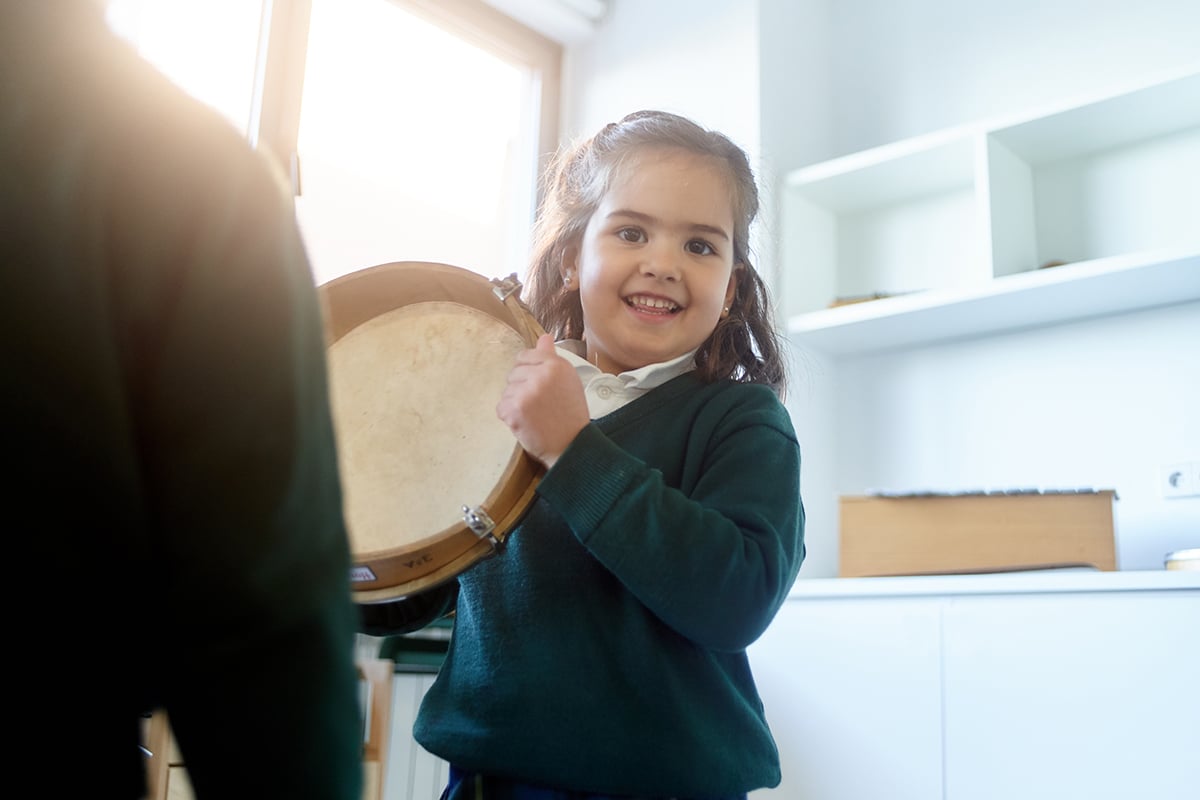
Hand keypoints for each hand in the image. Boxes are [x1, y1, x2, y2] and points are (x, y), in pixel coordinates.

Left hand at [496, 334, 588, 468]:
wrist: (571, 445)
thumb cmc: (571, 415)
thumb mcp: (568, 381)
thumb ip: (552, 358)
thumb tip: (544, 337)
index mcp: (557, 365)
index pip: (525, 356)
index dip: (528, 373)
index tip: (538, 387)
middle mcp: (542, 374)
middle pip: (513, 373)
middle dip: (522, 388)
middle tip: (540, 404)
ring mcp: (527, 391)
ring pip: (507, 390)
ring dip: (516, 403)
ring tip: (535, 415)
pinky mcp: (515, 409)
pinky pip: (501, 407)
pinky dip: (510, 417)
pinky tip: (527, 423)